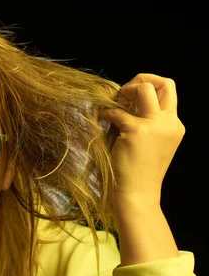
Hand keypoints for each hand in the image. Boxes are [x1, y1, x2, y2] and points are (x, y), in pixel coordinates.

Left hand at [99, 73, 184, 204]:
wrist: (137, 195)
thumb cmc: (136, 171)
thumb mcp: (146, 141)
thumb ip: (141, 120)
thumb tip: (122, 98)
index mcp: (174, 125)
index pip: (169, 91)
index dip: (149, 86)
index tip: (130, 96)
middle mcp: (170, 123)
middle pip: (164, 83)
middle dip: (141, 80)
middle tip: (122, 94)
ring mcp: (155, 126)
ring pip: (144, 88)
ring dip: (126, 91)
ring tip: (113, 105)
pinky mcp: (137, 132)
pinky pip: (117, 111)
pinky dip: (106, 113)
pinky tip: (101, 119)